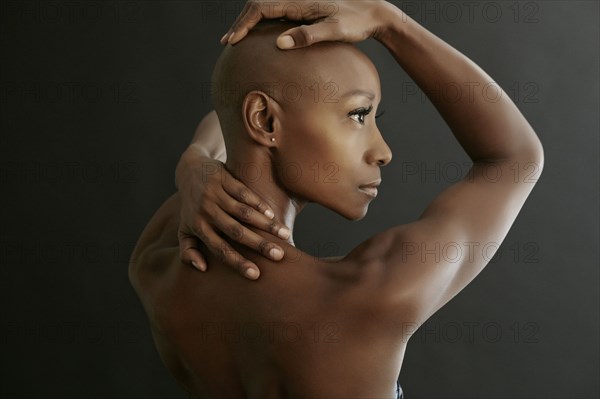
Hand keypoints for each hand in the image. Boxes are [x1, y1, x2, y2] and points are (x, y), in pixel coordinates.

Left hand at [177, 156, 290, 279]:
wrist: (189, 171)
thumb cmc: (191, 207)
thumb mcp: (184, 230)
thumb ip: (188, 252)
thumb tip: (202, 269)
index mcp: (199, 228)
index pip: (220, 249)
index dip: (237, 263)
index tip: (256, 275)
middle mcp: (207, 211)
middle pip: (236, 232)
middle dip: (258, 245)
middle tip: (278, 255)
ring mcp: (215, 194)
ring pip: (243, 212)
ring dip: (265, 224)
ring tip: (284, 234)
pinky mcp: (223, 178)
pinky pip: (243, 192)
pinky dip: (259, 203)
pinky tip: (272, 214)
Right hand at [220, 0, 394, 48]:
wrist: (374, 12)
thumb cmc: (357, 22)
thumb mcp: (334, 30)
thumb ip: (307, 35)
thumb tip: (279, 42)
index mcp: (299, 1)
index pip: (261, 7)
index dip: (244, 23)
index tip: (233, 40)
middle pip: (258, 6)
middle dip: (240, 23)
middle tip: (227, 42)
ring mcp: (299, 3)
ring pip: (265, 9)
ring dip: (249, 22)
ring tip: (236, 39)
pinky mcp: (304, 9)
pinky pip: (276, 14)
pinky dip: (262, 23)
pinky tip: (259, 37)